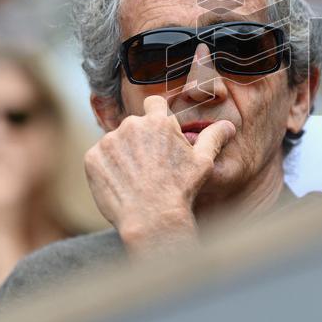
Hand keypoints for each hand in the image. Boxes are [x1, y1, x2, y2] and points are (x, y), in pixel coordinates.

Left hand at [84, 95, 235, 254]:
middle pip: (134, 125)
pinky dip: (107, 168)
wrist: (152, 218)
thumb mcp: (203, 162)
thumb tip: (229, 126)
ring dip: (123, 154)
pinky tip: (120, 184)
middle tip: (150, 166)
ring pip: (116, 142)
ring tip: (135, 178)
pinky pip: (100, 158)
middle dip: (140, 140)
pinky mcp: (92, 158)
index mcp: (158, 121)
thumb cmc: (181, 189)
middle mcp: (131, 124)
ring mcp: (109, 141)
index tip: (158, 134)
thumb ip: (214, 137)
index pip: (154, 104)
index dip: (157, 116)